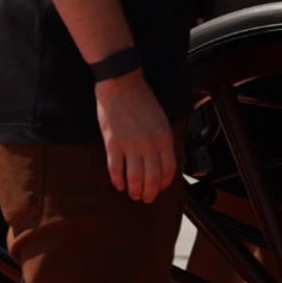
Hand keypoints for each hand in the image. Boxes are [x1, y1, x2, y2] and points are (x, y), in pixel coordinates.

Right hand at [96, 71, 177, 202]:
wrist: (121, 83)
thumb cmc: (142, 99)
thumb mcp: (161, 118)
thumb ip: (162, 139)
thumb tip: (163, 159)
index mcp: (164, 137)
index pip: (168, 169)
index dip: (164, 183)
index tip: (159, 188)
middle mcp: (149, 144)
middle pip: (152, 178)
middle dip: (149, 193)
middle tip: (146, 198)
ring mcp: (130, 145)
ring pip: (135, 178)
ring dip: (135, 191)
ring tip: (133, 195)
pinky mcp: (113, 144)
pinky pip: (116, 169)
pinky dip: (118, 181)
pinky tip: (119, 185)